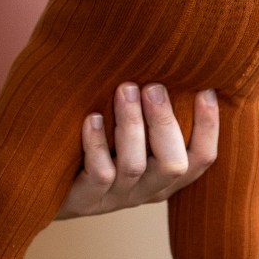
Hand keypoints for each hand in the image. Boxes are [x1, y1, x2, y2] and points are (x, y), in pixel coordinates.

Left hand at [56, 83, 217, 217]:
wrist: (49, 181)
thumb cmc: (100, 141)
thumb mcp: (133, 131)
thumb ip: (153, 109)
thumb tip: (175, 60)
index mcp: (168, 175)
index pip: (201, 157)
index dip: (209, 126)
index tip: (205, 89)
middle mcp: (148, 189)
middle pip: (174, 165)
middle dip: (165, 122)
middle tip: (154, 86)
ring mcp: (117, 196)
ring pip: (134, 165)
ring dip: (132, 124)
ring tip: (124, 89)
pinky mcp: (87, 199)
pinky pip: (99, 173)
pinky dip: (97, 144)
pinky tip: (92, 117)